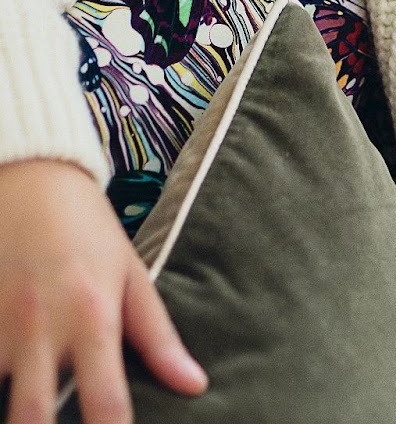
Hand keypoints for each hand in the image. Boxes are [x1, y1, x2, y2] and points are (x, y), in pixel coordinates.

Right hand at [0, 158, 206, 423]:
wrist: (31, 175)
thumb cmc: (88, 229)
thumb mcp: (130, 273)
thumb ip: (158, 335)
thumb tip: (195, 386)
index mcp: (92, 317)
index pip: (105, 403)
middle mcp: (41, 327)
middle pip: (32, 418)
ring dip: (11, 414)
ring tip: (25, 415)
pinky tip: (1, 390)